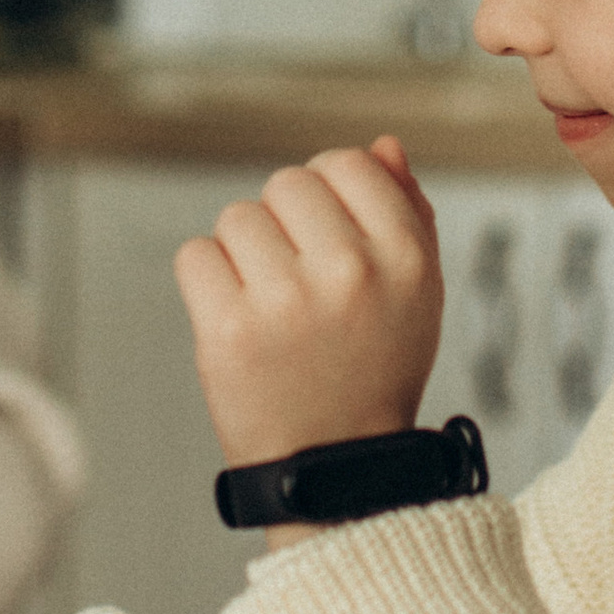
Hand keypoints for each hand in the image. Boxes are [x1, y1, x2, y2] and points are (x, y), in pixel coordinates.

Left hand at [173, 134, 442, 468]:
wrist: (332, 468)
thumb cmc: (372, 374)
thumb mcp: (417, 294)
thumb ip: (407, 213)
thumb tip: (382, 146)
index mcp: (405, 257)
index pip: (346, 163)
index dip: (329, 196)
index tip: (328, 239)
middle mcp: (349, 272)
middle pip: (286, 184)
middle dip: (284, 224)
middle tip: (299, 283)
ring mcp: (286, 300)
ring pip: (237, 217)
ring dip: (243, 253)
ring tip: (271, 307)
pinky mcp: (227, 328)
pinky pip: (196, 255)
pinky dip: (207, 282)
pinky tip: (237, 318)